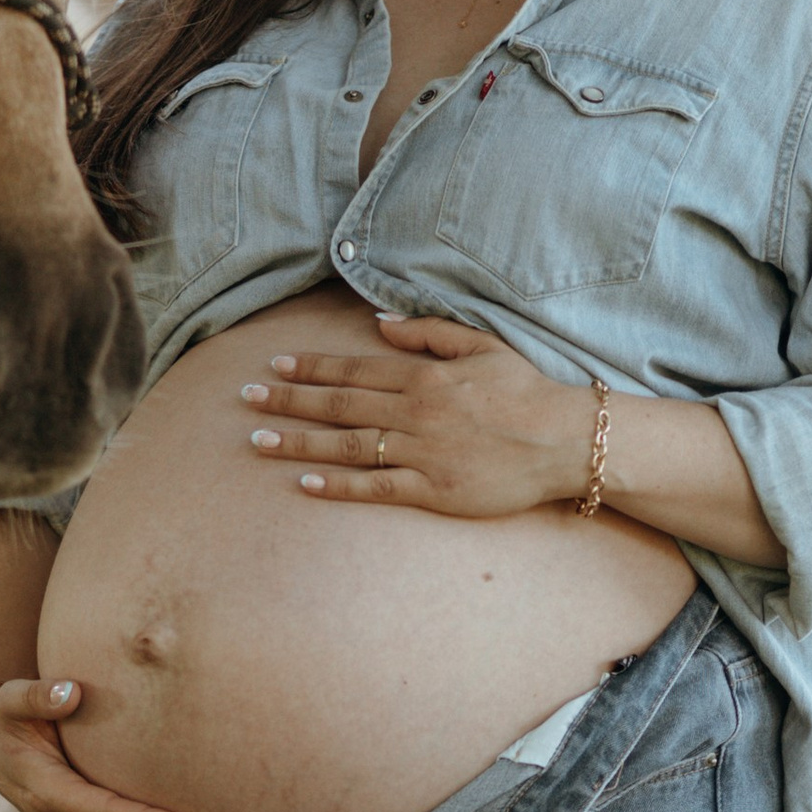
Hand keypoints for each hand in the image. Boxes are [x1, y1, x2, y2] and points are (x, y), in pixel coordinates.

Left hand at [238, 313, 588, 512]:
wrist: (565, 441)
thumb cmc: (526, 391)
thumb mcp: (481, 345)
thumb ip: (428, 332)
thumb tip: (378, 321)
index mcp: (424, 376)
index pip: (354, 368)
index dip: (310, 366)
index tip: (274, 364)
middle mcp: (414, 412)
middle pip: (338, 404)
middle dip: (287, 401)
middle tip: (246, 398)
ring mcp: (421, 453)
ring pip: (347, 445)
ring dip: (298, 443)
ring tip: (257, 441)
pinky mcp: (433, 490)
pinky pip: (376, 487)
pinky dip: (339, 486)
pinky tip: (304, 483)